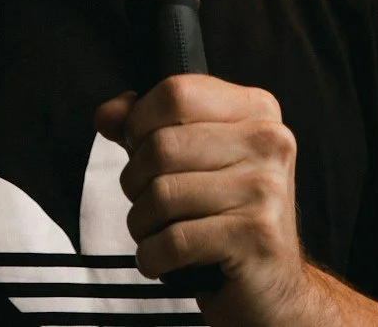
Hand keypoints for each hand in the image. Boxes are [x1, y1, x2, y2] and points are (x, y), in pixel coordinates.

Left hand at [94, 76, 313, 326]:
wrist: (271, 284)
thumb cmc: (226, 215)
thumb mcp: (191, 159)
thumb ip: (147, 128)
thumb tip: (106, 114)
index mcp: (256, 110)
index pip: (175, 93)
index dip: (139, 123)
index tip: (140, 148)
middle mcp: (269, 142)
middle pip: (162, 146)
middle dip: (135, 182)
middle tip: (149, 203)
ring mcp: (266, 189)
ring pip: (162, 194)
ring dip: (142, 223)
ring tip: (157, 233)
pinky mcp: (256, 237)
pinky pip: (173, 240)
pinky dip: (152, 256)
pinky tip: (162, 260)